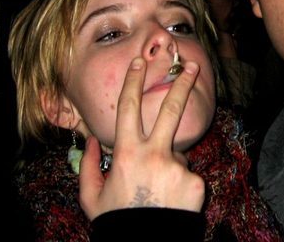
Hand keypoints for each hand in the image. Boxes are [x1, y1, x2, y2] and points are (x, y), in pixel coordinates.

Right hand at [79, 57, 205, 219]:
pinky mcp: (197, 181)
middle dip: (183, 83)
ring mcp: (178, 167)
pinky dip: (180, 183)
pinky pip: (188, 174)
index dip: (133, 82)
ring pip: (177, 152)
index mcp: (128, 154)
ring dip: (169, 165)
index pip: (128, 108)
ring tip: (159, 192)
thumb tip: (91, 139)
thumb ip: (87, 166)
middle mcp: (155, 155)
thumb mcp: (92, 197)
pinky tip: (172, 201)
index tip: (139, 63)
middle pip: (171, 109)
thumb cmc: (117, 221)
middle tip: (194, 66)